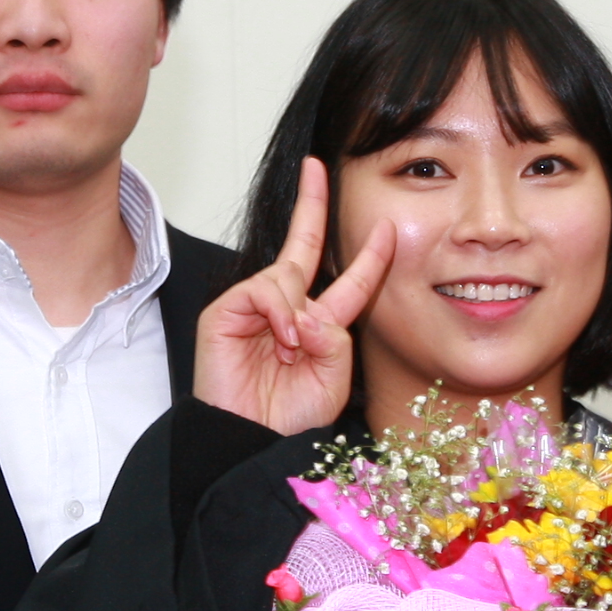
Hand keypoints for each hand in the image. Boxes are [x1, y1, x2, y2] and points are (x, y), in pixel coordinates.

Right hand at [194, 156, 392, 434]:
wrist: (250, 442)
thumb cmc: (289, 419)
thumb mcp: (334, 379)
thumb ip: (335, 339)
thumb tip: (309, 311)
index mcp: (318, 326)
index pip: (349, 282)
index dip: (370, 257)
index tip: (386, 227)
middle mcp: (287, 310)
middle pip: (304, 246)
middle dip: (310, 204)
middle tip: (315, 168)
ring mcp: (254, 308)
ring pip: (287, 277)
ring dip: (299, 313)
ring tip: (294, 352)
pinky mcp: (226, 312)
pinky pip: (263, 290)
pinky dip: (279, 312)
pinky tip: (282, 340)